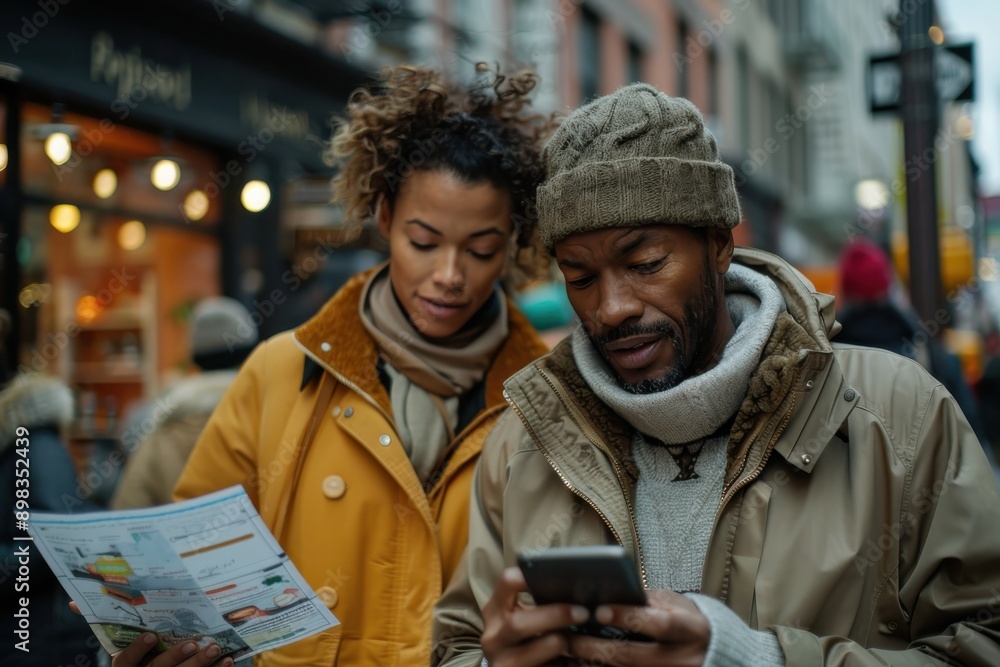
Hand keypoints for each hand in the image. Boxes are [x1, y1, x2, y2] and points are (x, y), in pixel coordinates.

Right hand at [70, 602, 234, 666]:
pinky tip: (228, 662)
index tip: (152, 635)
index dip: (138, 650)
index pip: (125, 662)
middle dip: (176, 658)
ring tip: (217, 648)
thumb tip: (75, 601)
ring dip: (200, 665)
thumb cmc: (136, 660)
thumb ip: (104, 625)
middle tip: (194, 641)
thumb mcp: (121, 648)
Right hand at [480, 567, 589, 666]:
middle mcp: (493, 636)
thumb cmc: (523, 639)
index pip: (506, 582)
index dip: (529, 576)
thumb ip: (537, 603)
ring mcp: (502, 661)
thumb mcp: (522, 618)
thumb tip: (574, 586)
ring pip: (537, 647)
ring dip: (561, 642)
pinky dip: (563, 664)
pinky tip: (573, 660)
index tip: (555, 576)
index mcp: (495, 610)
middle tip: (583, 613)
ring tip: (575, 640)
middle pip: (520, 623)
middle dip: (556, 616)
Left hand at [565, 589, 709, 665]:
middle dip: (596, 647)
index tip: (599, 610)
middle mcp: (682, 659)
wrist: (713, 653)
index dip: (628, 617)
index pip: (658, 624)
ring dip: (592, 664)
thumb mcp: (675, 604)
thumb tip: (607, 593)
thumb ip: (646, 601)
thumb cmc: (686, 622)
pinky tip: (582, 664)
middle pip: (632, 655)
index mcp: (690, 630)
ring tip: (567, 652)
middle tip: (568, 637)